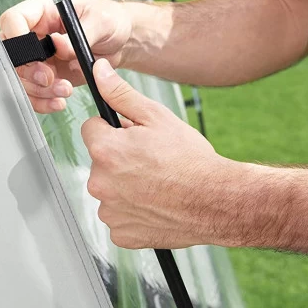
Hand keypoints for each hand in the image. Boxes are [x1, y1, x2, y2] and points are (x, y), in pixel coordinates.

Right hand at [0, 0, 132, 113]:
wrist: (121, 42)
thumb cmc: (110, 20)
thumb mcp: (102, 20)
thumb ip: (80, 33)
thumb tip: (59, 44)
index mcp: (43, 10)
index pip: (13, 19)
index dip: (17, 37)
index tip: (34, 54)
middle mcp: (36, 32)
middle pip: (12, 53)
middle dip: (29, 71)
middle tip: (49, 79)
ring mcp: (39, 55)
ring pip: (21, 77)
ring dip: (39, 90)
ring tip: (65, 90)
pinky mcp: (47, 75)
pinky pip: (33, 92)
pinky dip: (43, 101)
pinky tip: (59, 101)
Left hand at [81, 59, 229, 248]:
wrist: (216, 201)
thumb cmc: (191, 160)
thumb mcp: (156, 117)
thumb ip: (121, 94)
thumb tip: (100, 72)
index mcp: (105, 151)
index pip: (91, 129)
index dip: (113, 129)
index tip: (132, 137)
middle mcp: (100, 183)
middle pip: (100, 161)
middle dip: (119, 158)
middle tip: (151, 161)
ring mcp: (110, 212)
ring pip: (110, 190)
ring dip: (125, 186)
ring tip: (156, 184)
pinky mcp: (121, 235)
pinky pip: (119, 217)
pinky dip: (133, 212)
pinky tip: (155, 204)